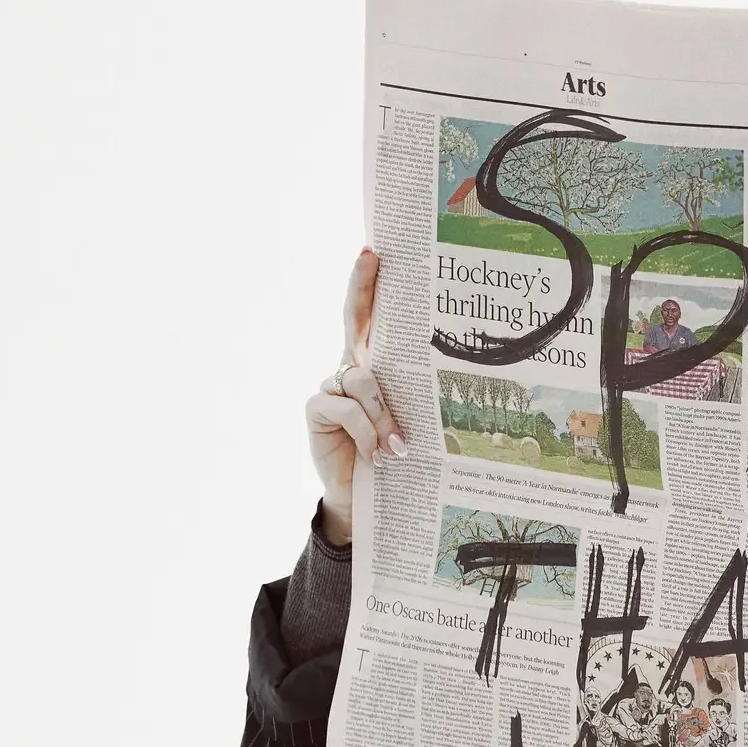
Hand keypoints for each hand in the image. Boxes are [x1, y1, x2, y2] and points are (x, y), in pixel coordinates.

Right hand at [306, 250, 405, 545]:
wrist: (364, 495)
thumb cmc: (392, 454)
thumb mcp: (404, 421)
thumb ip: (406, 398)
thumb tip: (430, 382)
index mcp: (371, 366)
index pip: (367, 320)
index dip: (366, 285)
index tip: (373, 251)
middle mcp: (348, 369)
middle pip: (352, 322)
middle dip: (361, 287)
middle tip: (372, 256)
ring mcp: (330, 387)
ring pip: (362, 380)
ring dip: (383, 414)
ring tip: (398, 447)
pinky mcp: (317, 408)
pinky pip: (346, 408)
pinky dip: (367, 431)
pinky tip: (377, 455)